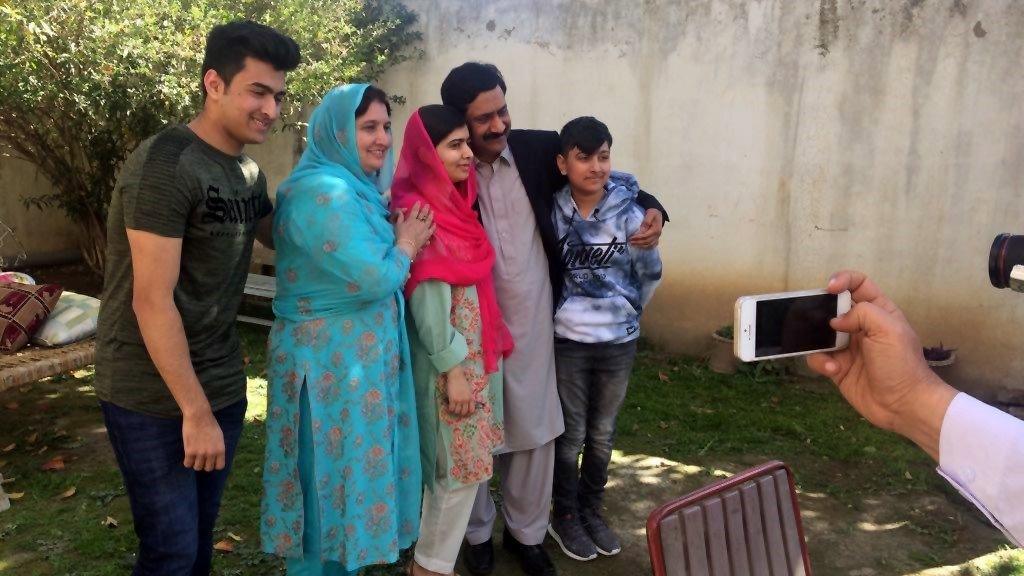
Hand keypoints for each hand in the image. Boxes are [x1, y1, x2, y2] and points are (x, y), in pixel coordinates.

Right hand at [182, 409, 225, 471]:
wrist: (199, 416)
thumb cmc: (209, 424)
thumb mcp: (219, 437)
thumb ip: (218, 448)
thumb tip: (216, 458)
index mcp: (220, 449)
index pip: (220, 466)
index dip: (214, 464)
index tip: (210, 460)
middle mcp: (212, 453)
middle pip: (208, 468)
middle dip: (204, 464)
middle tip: (201, 458)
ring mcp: (200, 453)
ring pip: (197, 467)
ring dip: (195, 463)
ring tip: (194, 457)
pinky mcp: (190, 451)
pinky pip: (187, 464)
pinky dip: (187, 462)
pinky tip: (188, 456)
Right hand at [394, 201, 434, 257]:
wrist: (407, 245)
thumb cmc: (400, 235)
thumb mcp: (398, 225)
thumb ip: (400, 217)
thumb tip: (401, 211)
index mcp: (411, 219)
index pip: (415, 210)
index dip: (417, 206)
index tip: (419, 202)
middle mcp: (419, 222)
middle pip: (423, 214)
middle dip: (425, 209)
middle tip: (427, 205)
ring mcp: (424, 228)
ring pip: (429, 220)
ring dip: (430, 215)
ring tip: (432, 212)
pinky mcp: (427, 235)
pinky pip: (432, 229)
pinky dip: (433, 226)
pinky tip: (434, 224)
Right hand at [443, 365, 473, 416]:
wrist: (456, 376)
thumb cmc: (462, 382)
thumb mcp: (469, 390)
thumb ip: (468, 397)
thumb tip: (466, 404)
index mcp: (471, 398)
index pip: (472, 410)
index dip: (468, 412)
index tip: (465, 411)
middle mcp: (466, 400)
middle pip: (464, 412)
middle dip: (461, 412)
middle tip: (458, 410)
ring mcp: (459, 400)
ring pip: (457, 411)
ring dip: (455, 411)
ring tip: (453, 407)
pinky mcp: (452, 399)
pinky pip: (451, 408)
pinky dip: (450, 409)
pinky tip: (450, 406)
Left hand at [629, 208, 662, 247]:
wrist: (658, 213)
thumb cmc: (653, 213)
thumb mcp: (650, 214)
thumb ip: (646, 222)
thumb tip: (641, 231)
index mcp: (656, 229)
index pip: (645, 236)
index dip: (638, 238)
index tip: (631, 238)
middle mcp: (657, 235)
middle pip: (647, 241)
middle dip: (638, 242)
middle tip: (630, 242)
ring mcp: (657, 237)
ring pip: (649, 245)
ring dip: (640, 246)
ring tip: (632, 244)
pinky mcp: (656, 239)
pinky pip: (651, 245)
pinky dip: (645, 247)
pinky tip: (639, 246)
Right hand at [806, 270, 956, 459]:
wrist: (903, 405)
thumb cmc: (901, 364)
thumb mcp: (889, 330)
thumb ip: (862, 313)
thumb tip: (834, 320)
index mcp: (879, 311)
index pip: (858, 284)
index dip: (843, 280)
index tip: (829, 289)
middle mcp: (861, 326)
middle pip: (833, 307)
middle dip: (820, 311)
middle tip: (815, 320)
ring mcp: (847, 347)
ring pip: (820, 333)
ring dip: (818, 341)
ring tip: (829, 354)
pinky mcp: (837, 367)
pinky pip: (818, 358)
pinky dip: (821, 363)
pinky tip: (834, 370)